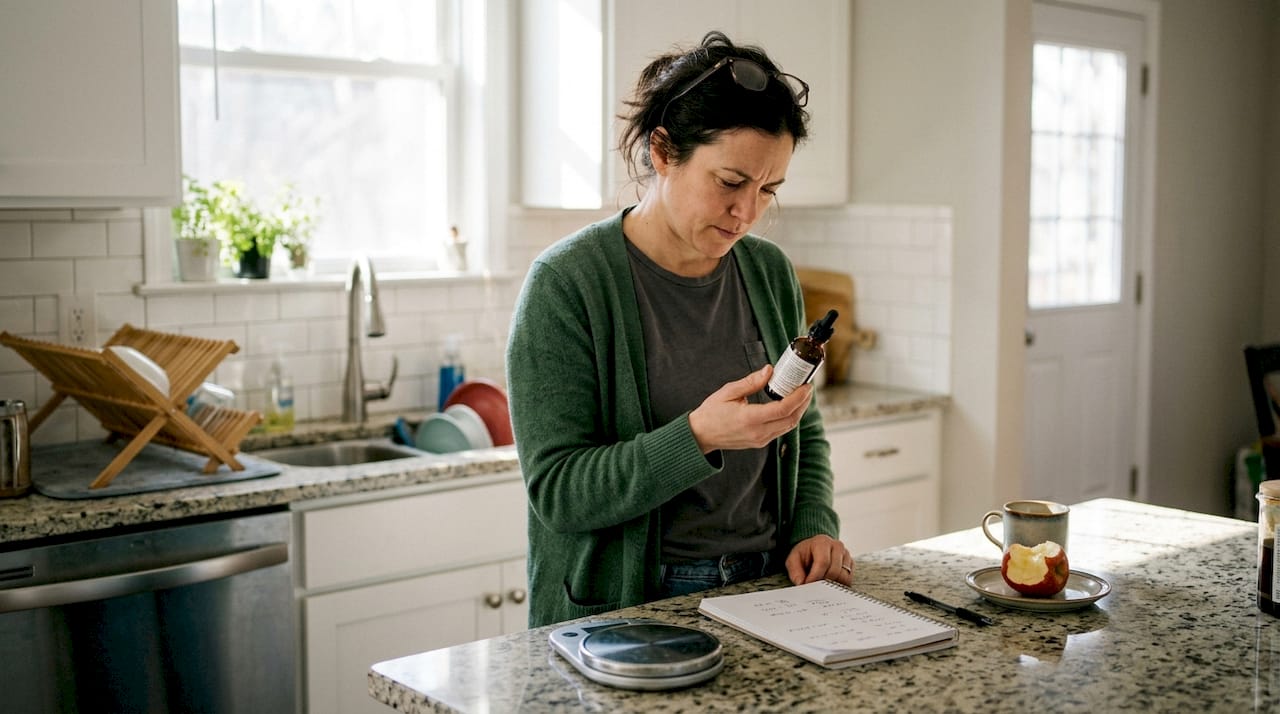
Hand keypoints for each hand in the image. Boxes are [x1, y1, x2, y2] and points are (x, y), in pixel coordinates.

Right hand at [688, 365, 811, 453]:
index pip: (782, 409)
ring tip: (801, 395)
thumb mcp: (728, 392)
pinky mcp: (760, 442)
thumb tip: (769, 370)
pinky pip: (780, 430)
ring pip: (788, 426)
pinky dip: (788, 417)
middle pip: (791, 419)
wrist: (701, 435)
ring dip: (798, 411)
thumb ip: (750, 382)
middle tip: (807, 388)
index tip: (806, 386)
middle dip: (803, 404)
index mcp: (749, 419)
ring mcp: (760, 440)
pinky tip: (789, 405)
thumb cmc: (711, 413)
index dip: (798, 397)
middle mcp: (757, 432)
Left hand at [785, 534, 853, 585]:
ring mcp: (846, 554)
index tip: (808, 585)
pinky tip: (830, 583)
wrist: (813, 549)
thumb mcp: (793, 560)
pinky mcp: (851, 563)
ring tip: (821, 584)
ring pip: (844, 576)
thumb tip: (801, 583)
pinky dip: (839, 584)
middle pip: (834, 571)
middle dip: (823, 582)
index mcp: (822, 542)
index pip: (823, 562)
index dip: (815, 576)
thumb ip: (795, 571)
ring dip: (832, 584)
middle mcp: (837, 546)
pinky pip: (849, 579)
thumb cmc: (804, 554)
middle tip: (814, 587)